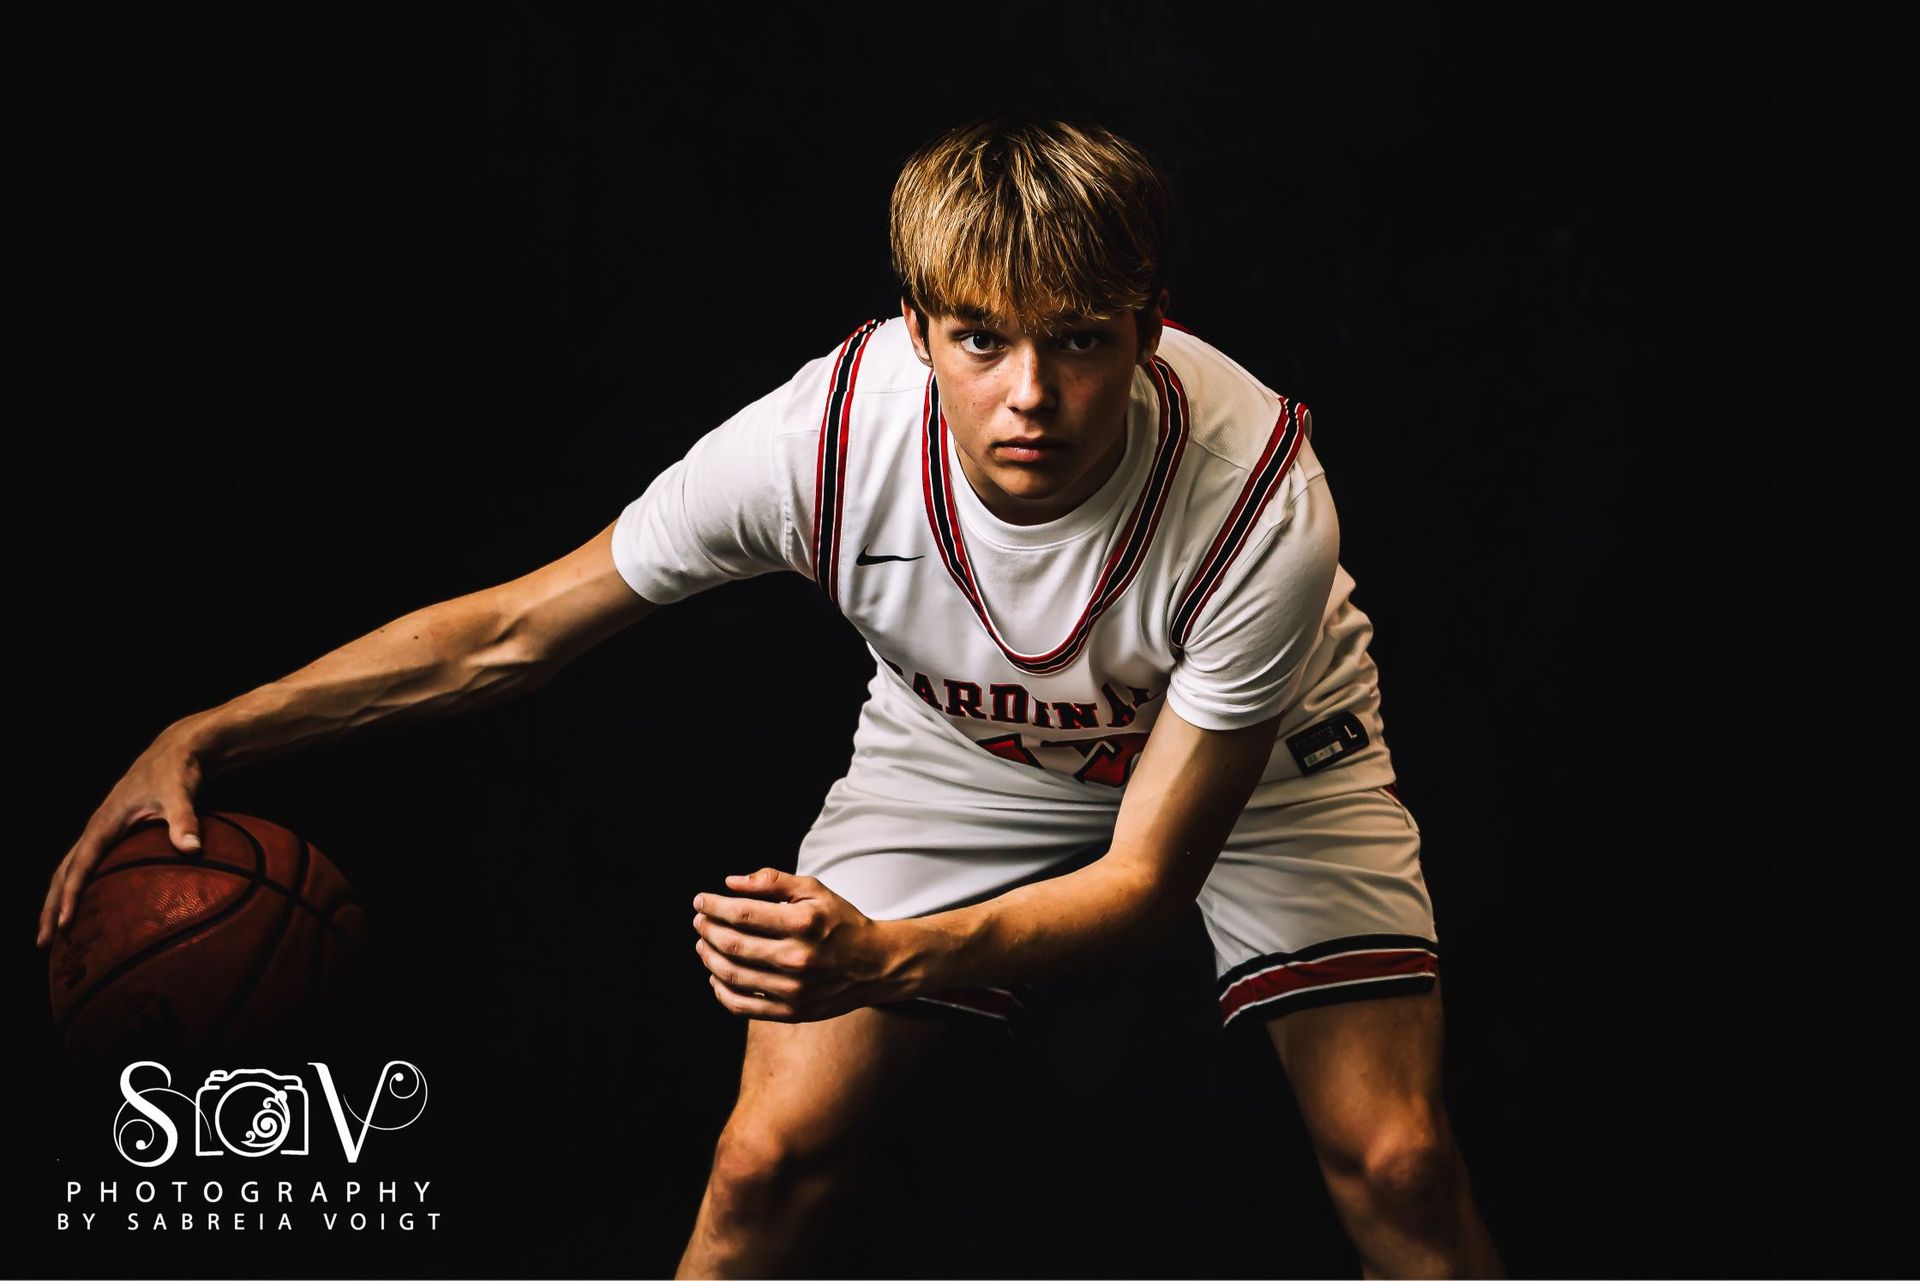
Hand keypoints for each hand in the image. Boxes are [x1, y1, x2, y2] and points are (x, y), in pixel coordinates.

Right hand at [38, 723, 207, 948]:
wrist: (177, 752)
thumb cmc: (177, 772)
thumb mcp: (181, 793)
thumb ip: (184, 819)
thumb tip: (192, 848)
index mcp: (104, 823)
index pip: (80, 865)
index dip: (70, 895)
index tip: (64, 924)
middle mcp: (96, 828)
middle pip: (63, 873)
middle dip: (51, 907)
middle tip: (43, 942)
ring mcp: (102, 832)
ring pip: (70, 870)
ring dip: (58, 901)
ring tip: (54, 934)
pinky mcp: (113, 835)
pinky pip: (87, 866)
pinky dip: (78, 889)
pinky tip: (88, 910)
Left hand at [691, 869, 903, 1021]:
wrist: (876, 964)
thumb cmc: (841, 922)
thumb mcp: (814, 890)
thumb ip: (773, 881)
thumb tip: (730, 882)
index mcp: (802, 923)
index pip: (742, 914)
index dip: (713, 907)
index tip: (699, 901)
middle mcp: (797, 957)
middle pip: (732, 944)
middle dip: (707, 929)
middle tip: (699, 921)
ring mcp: (793, 989)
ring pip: (731, 974)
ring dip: (708, 957)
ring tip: (703, 944)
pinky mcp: (791, 1011)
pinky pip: (742, 1005)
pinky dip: (721, 990)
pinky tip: (715, 977)